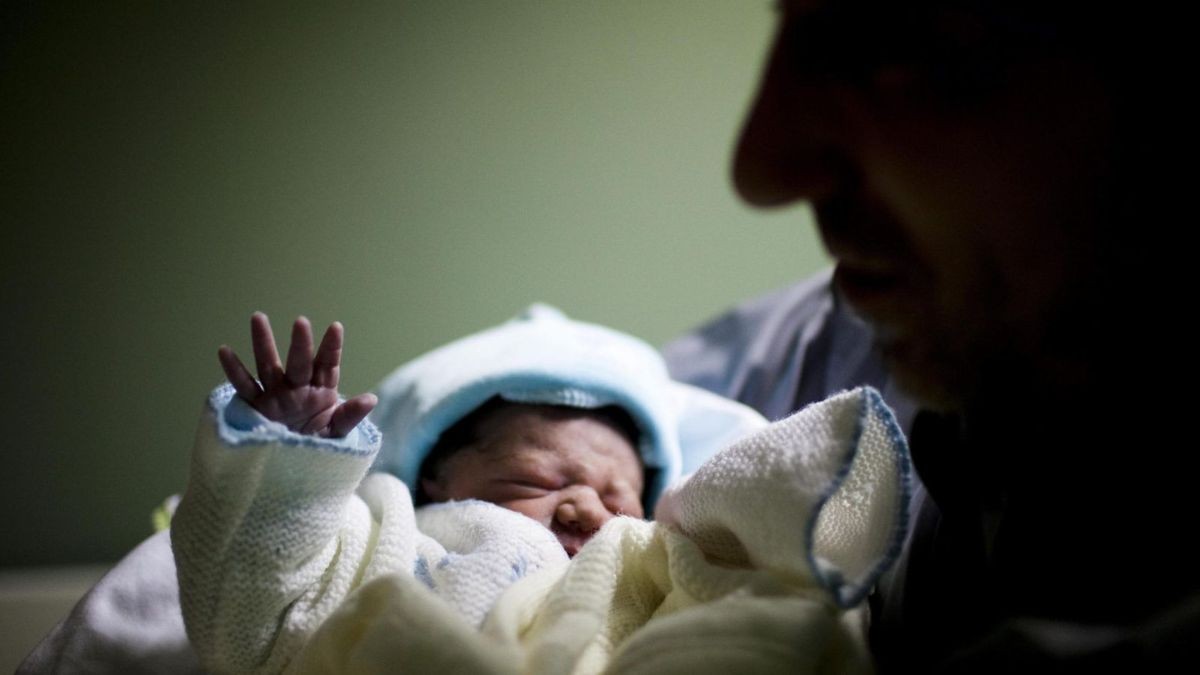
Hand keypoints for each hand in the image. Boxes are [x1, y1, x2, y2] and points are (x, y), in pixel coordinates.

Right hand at [218, 312, 376, 437]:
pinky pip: (245, 387)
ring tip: (257, 317)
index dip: (331, 347)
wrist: (294, 468)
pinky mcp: (257, 406)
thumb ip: (350, 415)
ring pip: (269, 365)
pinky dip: (234, 370)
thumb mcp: (337, 433)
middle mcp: (298, 387)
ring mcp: (276, 394)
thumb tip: (371, 399)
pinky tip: (225, 350)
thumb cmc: (319, 446)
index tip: (335, 327)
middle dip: (300, 343)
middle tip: (300, 321)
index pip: (328, 364)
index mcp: (321, 389)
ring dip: (263, 343)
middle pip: (299, 362)